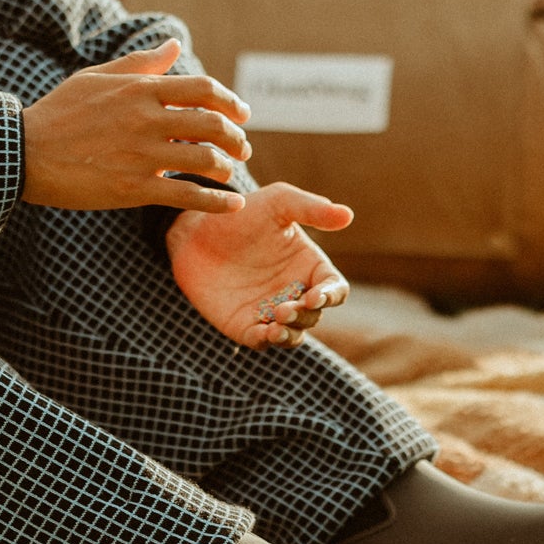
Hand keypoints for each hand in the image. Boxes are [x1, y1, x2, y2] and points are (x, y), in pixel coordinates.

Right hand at [22, 38, 251, 213]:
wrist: (22, 153)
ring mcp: (141, 155)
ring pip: (204, 160)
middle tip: (242, 147)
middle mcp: (146, 120)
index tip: (242, 114)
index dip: (231, 101)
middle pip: (212, 124)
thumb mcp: (97, 77)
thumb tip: (175, 44)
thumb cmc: (60, 112)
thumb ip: (141, 63)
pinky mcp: (132, 188)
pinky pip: (186, 195)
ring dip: (227, 167)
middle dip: (236, 137)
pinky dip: (217, 202)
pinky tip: (234, 205)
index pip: (203, 89)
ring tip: (229, 172)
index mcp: (141, 91)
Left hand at [166, 182, 353, 349]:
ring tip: (275, 326)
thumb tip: (348, 216)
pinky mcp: (243, 325)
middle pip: (315, 315)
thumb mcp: (279, 202)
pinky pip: (261, 341)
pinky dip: (266, 341)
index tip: (315, 295)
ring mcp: (269, 310)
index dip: (331, 295)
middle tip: (284, 309)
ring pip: (294, 333)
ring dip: (290, 333)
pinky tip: (263, 333)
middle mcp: (294, 291)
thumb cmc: (242, 212)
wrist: (195, 230)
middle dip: (305, 316)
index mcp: (310, 266)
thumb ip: (312, 209)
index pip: (335, 289)